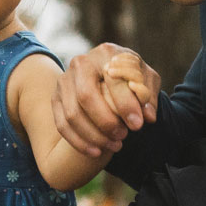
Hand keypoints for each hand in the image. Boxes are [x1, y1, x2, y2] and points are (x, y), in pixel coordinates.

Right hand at [54, 44, 158, 158]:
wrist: (108, 75)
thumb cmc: (131, 78)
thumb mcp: (146, 80)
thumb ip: (148, 95)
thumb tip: (148, 116)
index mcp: (106, 53)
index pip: (113, 80)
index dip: (126, 105)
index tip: (139, 125)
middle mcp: (81, 63)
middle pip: (86, 96)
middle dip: (106, 122)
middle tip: (124, 136)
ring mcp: (64, 80)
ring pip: (72, 114)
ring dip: (94, 136)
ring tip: (115, 146)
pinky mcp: (56, 98)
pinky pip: (62, 124)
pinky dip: (79, 142)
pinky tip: (96, 152)